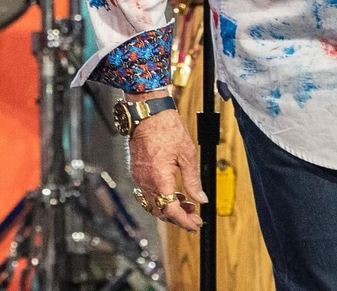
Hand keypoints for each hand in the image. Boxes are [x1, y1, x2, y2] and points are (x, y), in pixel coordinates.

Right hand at [128, 105, 204, 231]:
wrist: (148, 113)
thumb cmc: (167, 128)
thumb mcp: (187, 155)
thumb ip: (193, 181)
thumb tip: (200, 199)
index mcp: (159, 178)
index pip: (171, 210)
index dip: (185, 221)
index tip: (196, 223)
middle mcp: (145, 180)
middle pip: (160, 211)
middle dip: (178, 217)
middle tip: (193, 216)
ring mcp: (139, 176)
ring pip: (152, 203)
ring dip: (169, 207)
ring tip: (186, 202)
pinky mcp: (136, 170)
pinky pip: (147, 192)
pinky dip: (160, 197)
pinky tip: (172, 191)